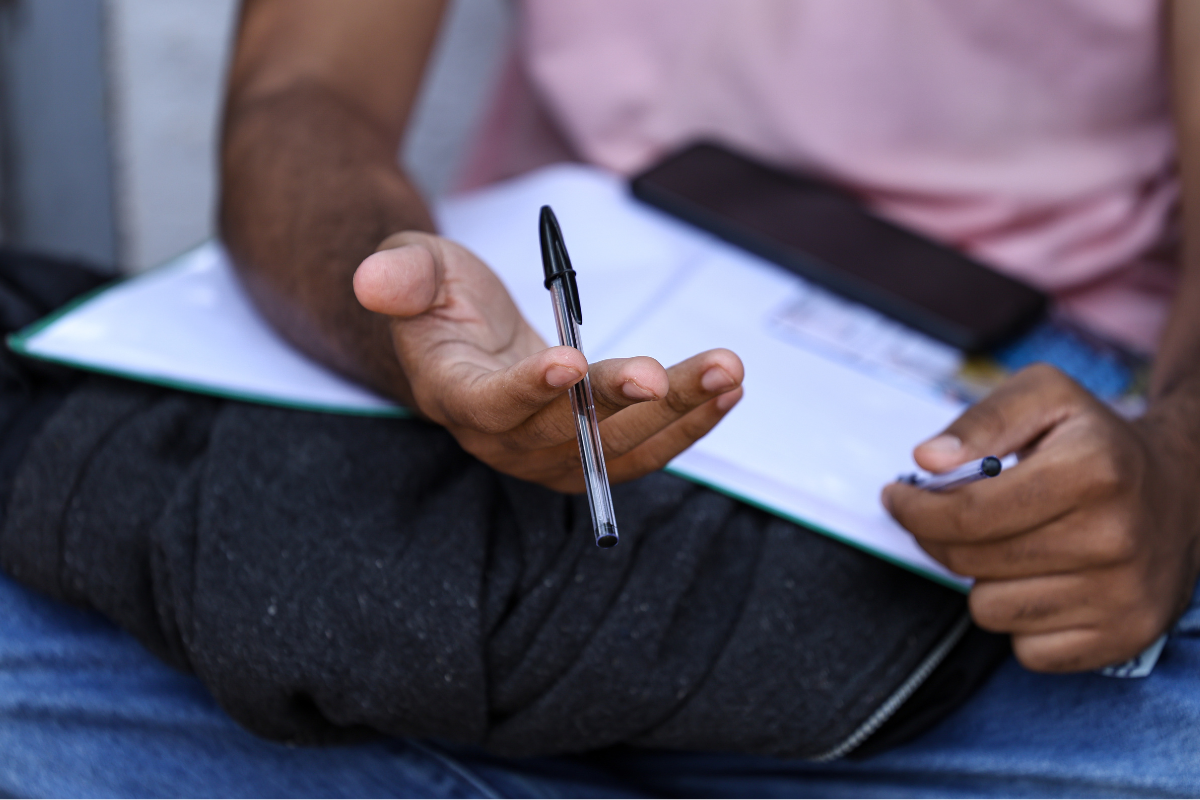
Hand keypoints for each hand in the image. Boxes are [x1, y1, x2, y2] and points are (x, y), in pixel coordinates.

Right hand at [353, 231, 743, 491]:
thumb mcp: (415, 268)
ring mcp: (551, 454)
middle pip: (566, 435)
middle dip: (618, 405)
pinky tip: (726, 390)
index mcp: (455, 396)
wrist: (466, 339)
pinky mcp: (591, 452)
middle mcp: (504, 439)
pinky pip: (644, 449)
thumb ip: (402, 275)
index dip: (529, 390)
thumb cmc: (441, 298)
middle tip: (661, 374)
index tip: (568, 361)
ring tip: (724, 373)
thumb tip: (371, 280)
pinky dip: (688, 422)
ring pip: (619, 450)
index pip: (491, 405)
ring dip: (676, 415)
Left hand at [882, 364, 1199, 672]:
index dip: (915, 509)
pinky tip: (1041, 580)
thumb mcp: (1046, 397)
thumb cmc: (1095, 443)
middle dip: (938, 538)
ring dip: (982, 579)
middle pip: (969, 562)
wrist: (1184, 492)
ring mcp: (1123, 595)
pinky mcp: (1125, 638)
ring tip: (1011, 545)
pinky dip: (1019, 620)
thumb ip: (982, 420)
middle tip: (943, 517)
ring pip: (989, 611)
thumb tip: (928, 460)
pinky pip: (1025, 650)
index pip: (968, 512)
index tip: (897, 497)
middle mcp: (1114, 537)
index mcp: (1092, 470)